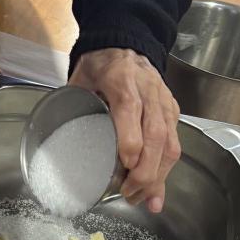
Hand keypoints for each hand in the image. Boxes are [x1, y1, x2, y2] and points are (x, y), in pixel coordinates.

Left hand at [70, 47, 180, 212]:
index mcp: (121, 80)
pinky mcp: (172, 111)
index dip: (130, 143)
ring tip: (142, 199)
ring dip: (157, 176)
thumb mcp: (82, 79)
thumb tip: (64, 145)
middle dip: (145, 171)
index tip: (123, 168)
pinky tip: (156, 191)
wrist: (127, 41)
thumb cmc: (101, 64)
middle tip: (129, 193)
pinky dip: (166, 171)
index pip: (130, 112)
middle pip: (155, 135)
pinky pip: (175, 144)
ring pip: (169, 143)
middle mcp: (148, 91)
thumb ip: (78, 109)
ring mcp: (163, 102)